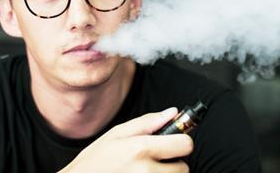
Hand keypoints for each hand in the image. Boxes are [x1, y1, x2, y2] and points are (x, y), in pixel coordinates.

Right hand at [58, 107, 192, 172]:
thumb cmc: (95, 161)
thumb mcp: (116, 134)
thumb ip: (148, 122)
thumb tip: (173, 112)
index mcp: (140, 149)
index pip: (184, 145)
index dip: (181, 141)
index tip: (173, 142)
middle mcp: (146, 170)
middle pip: (183, 167)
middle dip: (174, 162)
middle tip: (157, 159)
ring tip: (147, 170)